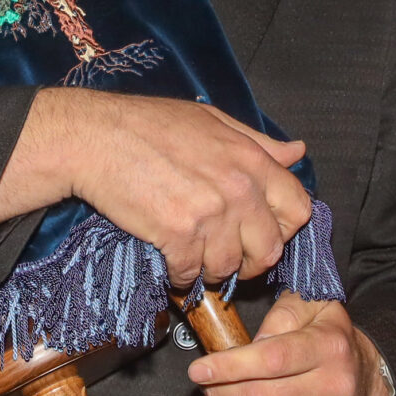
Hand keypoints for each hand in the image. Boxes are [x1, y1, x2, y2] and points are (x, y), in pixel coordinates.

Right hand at [1, 89, 311, 288]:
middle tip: (228, 258)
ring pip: (228, 268)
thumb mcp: (213, 120)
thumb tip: (297, 152)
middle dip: (250, 261)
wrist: (96, 137)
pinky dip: (179, 275)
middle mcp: (238, 189)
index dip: (285, 229)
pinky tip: (169, 260)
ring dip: (211, 270)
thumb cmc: (149, 124)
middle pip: (269, 249)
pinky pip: (189, 273)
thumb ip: (259, 143)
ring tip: (193, 256)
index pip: (298, 209)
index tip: (263, 233)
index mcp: (251, 160)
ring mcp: (209, 214)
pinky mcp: (177, 235)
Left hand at [191, 292, 386, 395]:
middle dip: (221, 395)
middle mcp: (337, 386)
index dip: (228, 367)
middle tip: (205, 389)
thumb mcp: (310, 306)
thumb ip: (279, 317)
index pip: (270, 359)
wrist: (365, 373)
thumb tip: (247, 348)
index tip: (199, 371)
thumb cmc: (327, 337)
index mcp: (330, 347)